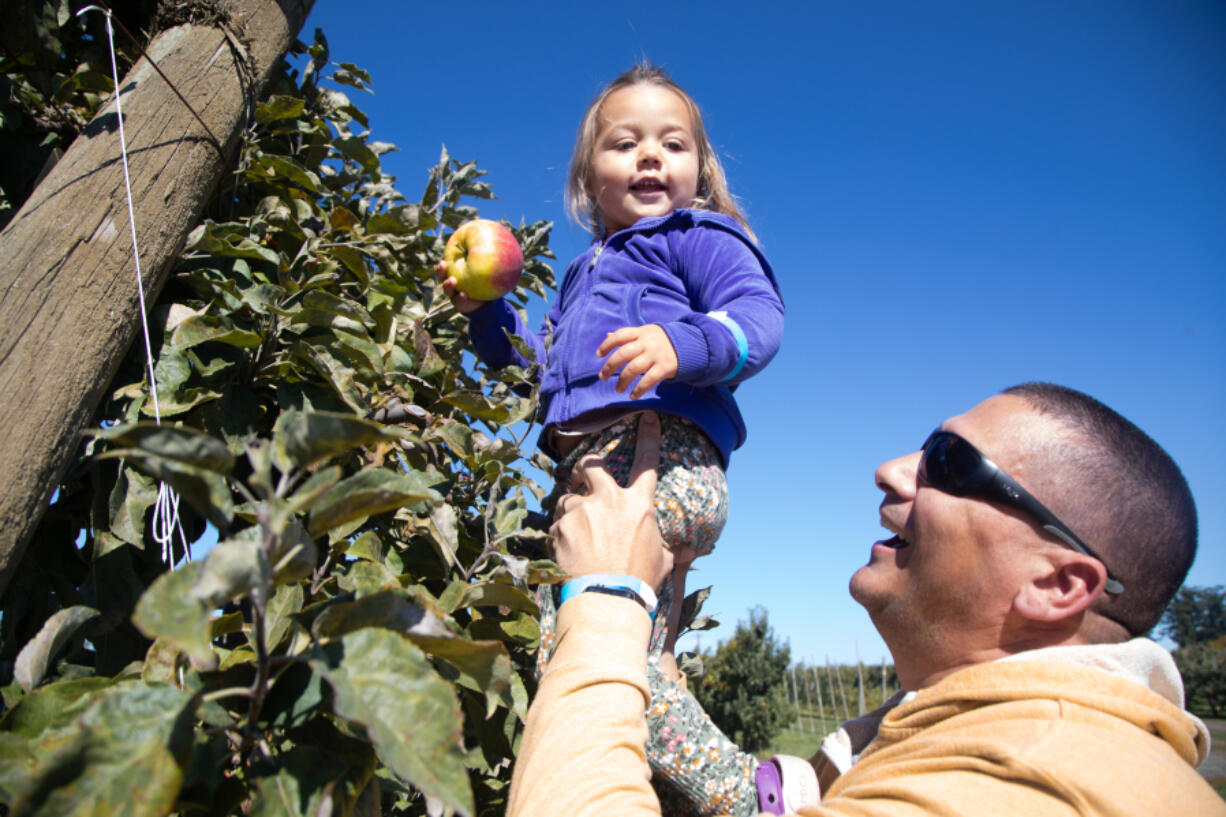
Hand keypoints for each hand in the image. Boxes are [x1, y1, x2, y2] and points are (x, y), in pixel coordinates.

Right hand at [435, 260, 489, 313]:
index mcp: (456, 271)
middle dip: (441, 271)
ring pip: (447, 289)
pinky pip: (459, 301)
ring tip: (452, 281)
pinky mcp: (460, 303)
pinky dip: (461, 297)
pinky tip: (463, 294)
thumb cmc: (487, 277)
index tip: (443, 261)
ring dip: (448, 285)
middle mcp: (453, 281)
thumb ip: (487, 255)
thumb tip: (496, 234)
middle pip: (443, 276)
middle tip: (443, 265)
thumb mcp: (487, 266)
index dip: (443, 264)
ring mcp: (455, 293)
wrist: (489, 297)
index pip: (447, 266)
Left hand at [550, 412, 672, 588]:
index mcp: (638, 505)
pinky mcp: (561, 526)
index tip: (648, 417)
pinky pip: (556, 524)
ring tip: (576, 538)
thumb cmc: (638, 581)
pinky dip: (559, 536)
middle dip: (585, 467)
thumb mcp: (662, 562)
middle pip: (592, 466)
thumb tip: (693, 551)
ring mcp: (582, 511)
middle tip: (581, 476)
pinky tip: (567, 554)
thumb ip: (671, 549)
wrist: (607, 598)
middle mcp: (609, 500)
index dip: (649, 435)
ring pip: (568, 499)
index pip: (648, 462)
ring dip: (570, 513)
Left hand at [596, 324, 678, 398]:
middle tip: (602, 377)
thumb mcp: (646, 333)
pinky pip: (648, 380)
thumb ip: (628, 335)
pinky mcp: (665, 367)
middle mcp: (647, 342)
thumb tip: (608, 336)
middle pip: (624, 353)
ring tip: (618, 389)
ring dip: (622, 381)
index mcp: (641, 332)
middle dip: (610, 366)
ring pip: (633, 369)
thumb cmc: (661, 340)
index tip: (598, 355)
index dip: (607, 344)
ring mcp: (656, 355)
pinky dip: (638, 390)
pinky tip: (632, 396)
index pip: (620, 335)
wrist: (689, 345)